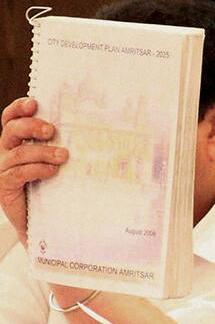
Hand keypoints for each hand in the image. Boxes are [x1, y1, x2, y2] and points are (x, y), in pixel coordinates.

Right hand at [0, 97, 66, 243]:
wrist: (47, 220)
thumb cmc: (56, 185)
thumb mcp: (60, 160)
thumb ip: (65, 144)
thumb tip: (96, 126)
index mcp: (18, 141)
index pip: (11, 119)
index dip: (18, 108)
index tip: (35, 103)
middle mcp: (7, 153)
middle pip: (11, 130)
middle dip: (31, 126)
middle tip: (51, 131)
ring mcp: (4, 170)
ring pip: (17, 153)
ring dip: (42, 152)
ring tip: (63, 156)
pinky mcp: (5, 188)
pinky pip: (17, 174)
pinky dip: (36, 169)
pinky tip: (52, 171)